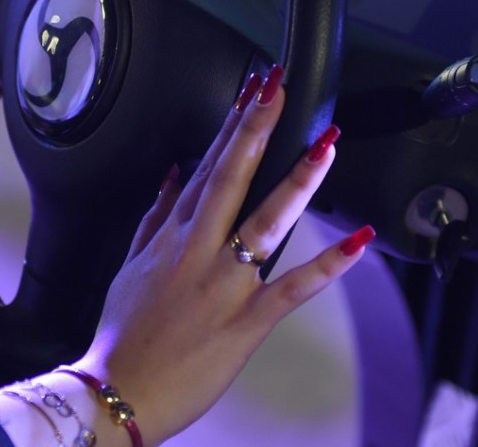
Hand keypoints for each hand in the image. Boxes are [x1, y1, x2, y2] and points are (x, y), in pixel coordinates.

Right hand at [72, 66, 373, 445]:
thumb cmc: (124, 332)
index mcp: (172, 235)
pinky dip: (327, 266)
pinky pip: (292, 289)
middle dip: (257, 127)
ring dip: (297, 182)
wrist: (118, 391)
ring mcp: (223, 285)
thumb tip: (171, 172)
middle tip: (280, 86)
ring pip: (264, 223)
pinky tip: (359, 241)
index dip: (233, 124)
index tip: (253, 88)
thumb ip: (154, 215)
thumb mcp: (130, 264)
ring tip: (325, 145)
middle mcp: (198, 251)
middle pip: (231, 177)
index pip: (206, 165)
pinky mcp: (245, 322)